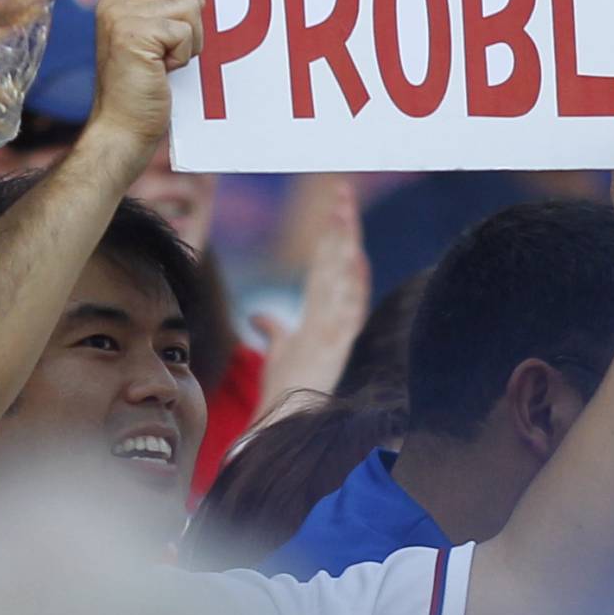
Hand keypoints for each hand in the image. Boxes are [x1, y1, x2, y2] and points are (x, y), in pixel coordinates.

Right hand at [83, 0, 202, 165]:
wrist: (122, 128)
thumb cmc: (142, 85)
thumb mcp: (145, 34)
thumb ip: (155, 2)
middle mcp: (112, 0)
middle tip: (176, 36)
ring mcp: (120, 15)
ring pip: (188, 0)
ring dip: (193, 33)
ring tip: (169, 57)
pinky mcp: (134, 34)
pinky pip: (186, 27)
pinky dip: (187, 51)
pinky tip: (166, 68)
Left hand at [255, 176, 371, 413]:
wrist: (287, 424)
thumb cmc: (287, 390)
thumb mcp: (278, 352)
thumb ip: (272, 328)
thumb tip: (258, 314)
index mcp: (321, 315)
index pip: (326, 266)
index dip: (329, 236)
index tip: (332, 206)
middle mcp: (334, 317)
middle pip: (338, 262)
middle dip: (340, 226)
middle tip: (341, 190)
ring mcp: (338, 330)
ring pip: (345, 275)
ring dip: (345, 241)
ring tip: (343, 208)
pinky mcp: (338, 345)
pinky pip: (350, 307)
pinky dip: (354, 282)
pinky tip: (355, 257)